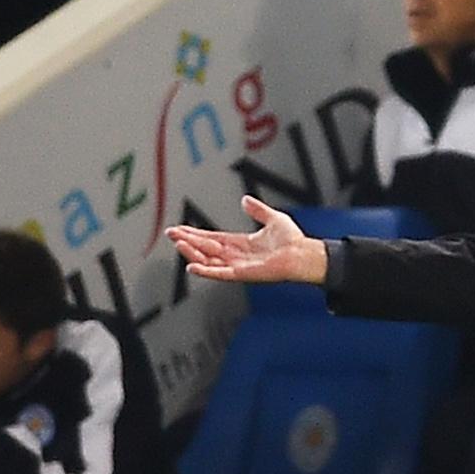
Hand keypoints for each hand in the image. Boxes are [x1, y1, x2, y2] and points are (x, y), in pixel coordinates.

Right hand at [165, 195, 326, 285]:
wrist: (304, 254)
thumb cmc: (293, 240)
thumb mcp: (273, 218)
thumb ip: (257, 210)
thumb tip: (245, 200)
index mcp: (241, 244)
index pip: (212, 238)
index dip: (195, 234)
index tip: (178, 229)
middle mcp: (237, 256)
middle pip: (206, 249)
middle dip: (188, 242)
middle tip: (171, 234)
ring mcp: (239, 266)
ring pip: (209, 261)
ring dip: (192, 253)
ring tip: (178, 244)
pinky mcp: (243, 274)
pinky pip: (221, 273)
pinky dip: (206, 271)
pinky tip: (192, 266)